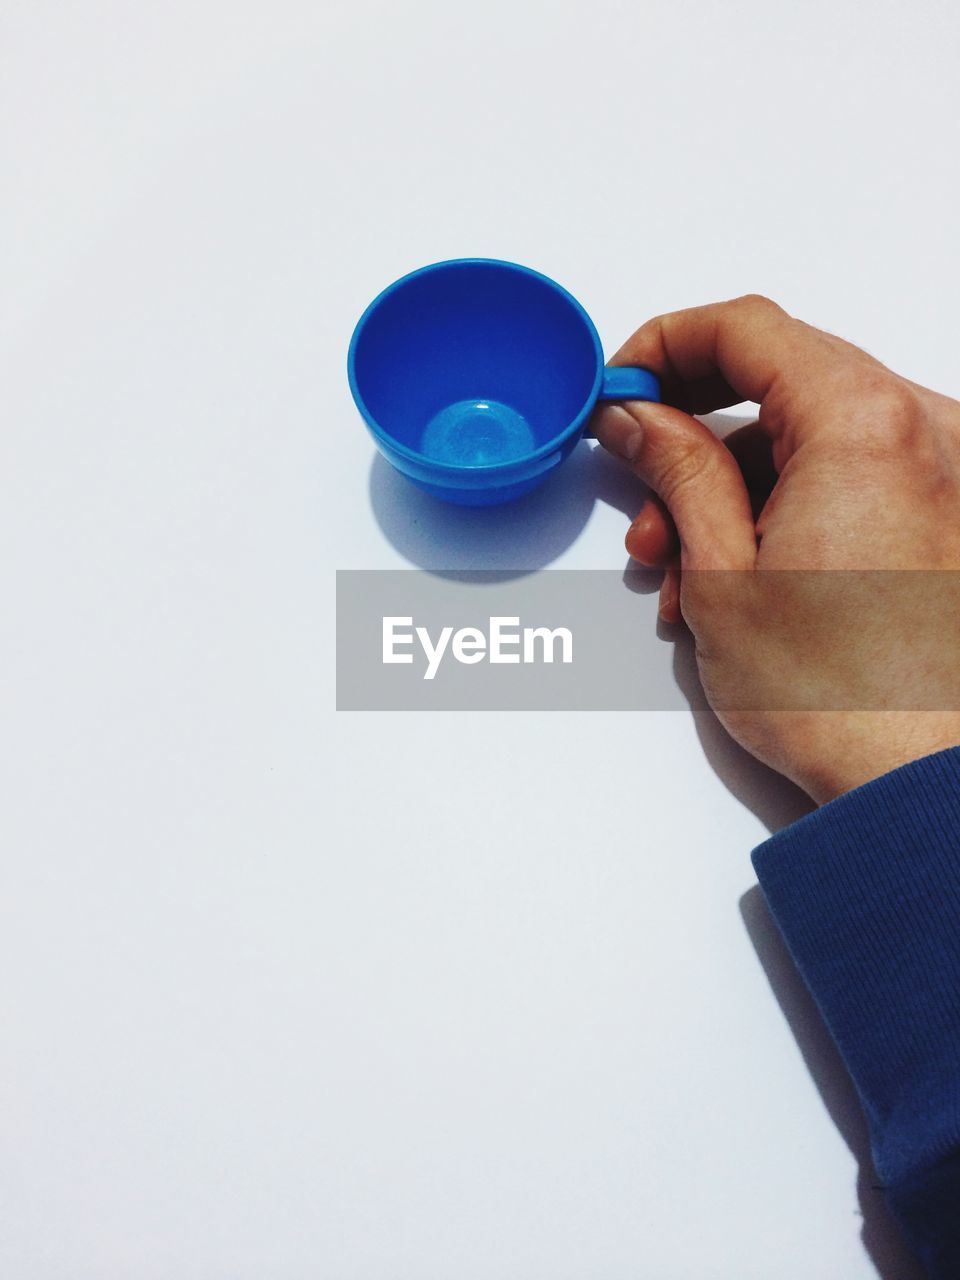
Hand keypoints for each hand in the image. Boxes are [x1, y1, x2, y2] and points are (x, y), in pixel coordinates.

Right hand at [592, 295, 959, 802]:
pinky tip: (736, 576)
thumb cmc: (839, 698)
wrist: (918, 780)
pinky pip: (848, 473)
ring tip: (678, 567)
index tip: (620, 386)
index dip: (665, 345)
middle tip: (636, 479)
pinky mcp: (942, 513)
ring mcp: (940, 472)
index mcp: (863, 424)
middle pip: (778, 379)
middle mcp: (919, 430)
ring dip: (729, 485)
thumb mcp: (721, 571)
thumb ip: (675, 469)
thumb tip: (637, 416)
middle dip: (692, 431)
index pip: (747, 329)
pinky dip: (784, 505)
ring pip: (807, 435)